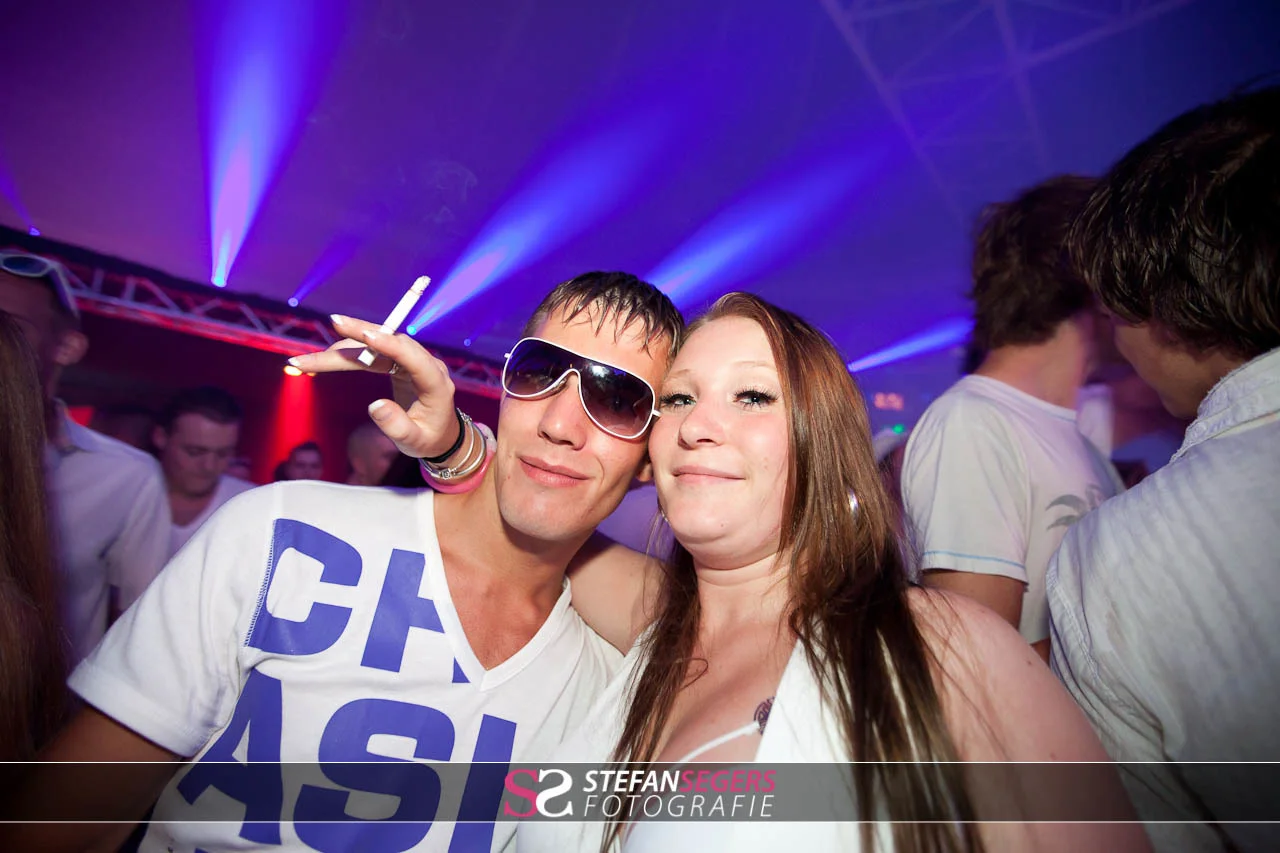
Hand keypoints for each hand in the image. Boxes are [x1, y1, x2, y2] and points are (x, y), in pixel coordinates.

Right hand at [288, 315, 461, 458]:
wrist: (440, 435)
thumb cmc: (428, 440)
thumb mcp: (413, 442)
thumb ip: (395, 426)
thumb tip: (374, 405)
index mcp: (435, 383)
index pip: (414, 357)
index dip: (390, 344)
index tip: (367, 335)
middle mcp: (426, 365)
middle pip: (392, 342)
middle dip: (360, 334)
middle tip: (334, 322)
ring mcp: (413, 361)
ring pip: (377, 346)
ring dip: (347, 346)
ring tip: (312, 359)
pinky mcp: (400, 363)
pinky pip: (373, 354)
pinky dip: (350, 354)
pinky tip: (328, 356)